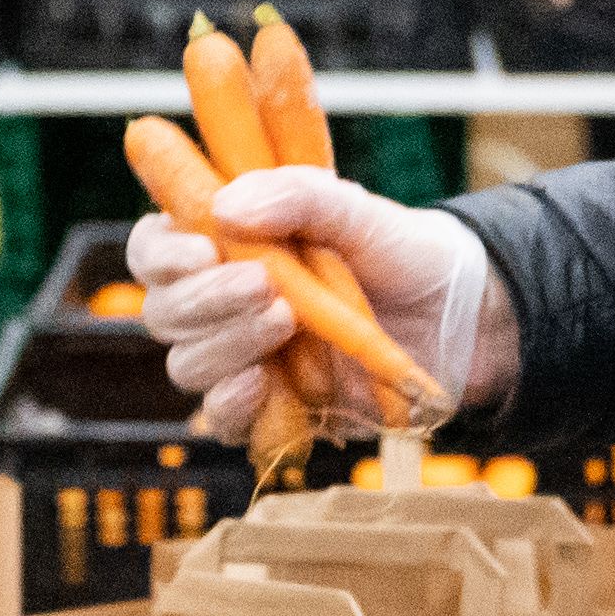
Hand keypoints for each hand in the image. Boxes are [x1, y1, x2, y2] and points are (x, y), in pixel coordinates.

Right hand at [125, 172, 518, 442]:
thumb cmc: (400, 253)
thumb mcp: (358, 211)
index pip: (156, 248)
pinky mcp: (271, 408)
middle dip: (204, 299)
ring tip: (287, 318)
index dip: (161, 252)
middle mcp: (223, 303)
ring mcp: (244, 358)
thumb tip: (227, 206)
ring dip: (227, 343)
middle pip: (163, 310)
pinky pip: (221, 419)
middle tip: (263, 283)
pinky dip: (232, 404)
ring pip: (187, 363)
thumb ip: (299, 196)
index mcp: (227, 245)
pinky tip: (262, 382)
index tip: (199, 249)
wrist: (458, 319)